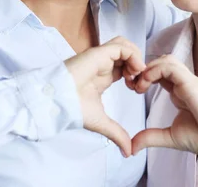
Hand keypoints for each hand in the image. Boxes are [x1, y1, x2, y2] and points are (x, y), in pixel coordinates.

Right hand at [64, 37, 144, 156]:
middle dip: (138, 63)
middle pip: (126, 51)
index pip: (125, 65)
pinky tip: (134, 71)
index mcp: (104, 75)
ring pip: (125, 44)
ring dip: (136, 57)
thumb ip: (116, 134)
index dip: (136, 74)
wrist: (58, 103)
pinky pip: (122, 47)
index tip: (137, 89)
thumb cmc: (74, 109)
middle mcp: (103, 64)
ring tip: (137, 74)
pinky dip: (133, 56)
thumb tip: (128, 153)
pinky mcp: (98, 53)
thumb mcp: (101, 122)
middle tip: (139, 81)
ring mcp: (101, 57)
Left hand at [131, 55, 197, 155]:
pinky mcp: (191, 83)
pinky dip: (155, 71)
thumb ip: (150, 137)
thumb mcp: (169, 137)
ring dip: (149, 68)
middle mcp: (184, 83)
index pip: (161, 73)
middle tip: (132, 84)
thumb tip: (132, 147)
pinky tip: (146, 83)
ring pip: (166, 60)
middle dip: (144, 69)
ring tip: (139, 84)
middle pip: (162, 62)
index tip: (133, 89)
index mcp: (180, 91)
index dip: (145, 77)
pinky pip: (170, 67)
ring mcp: (189, 81)